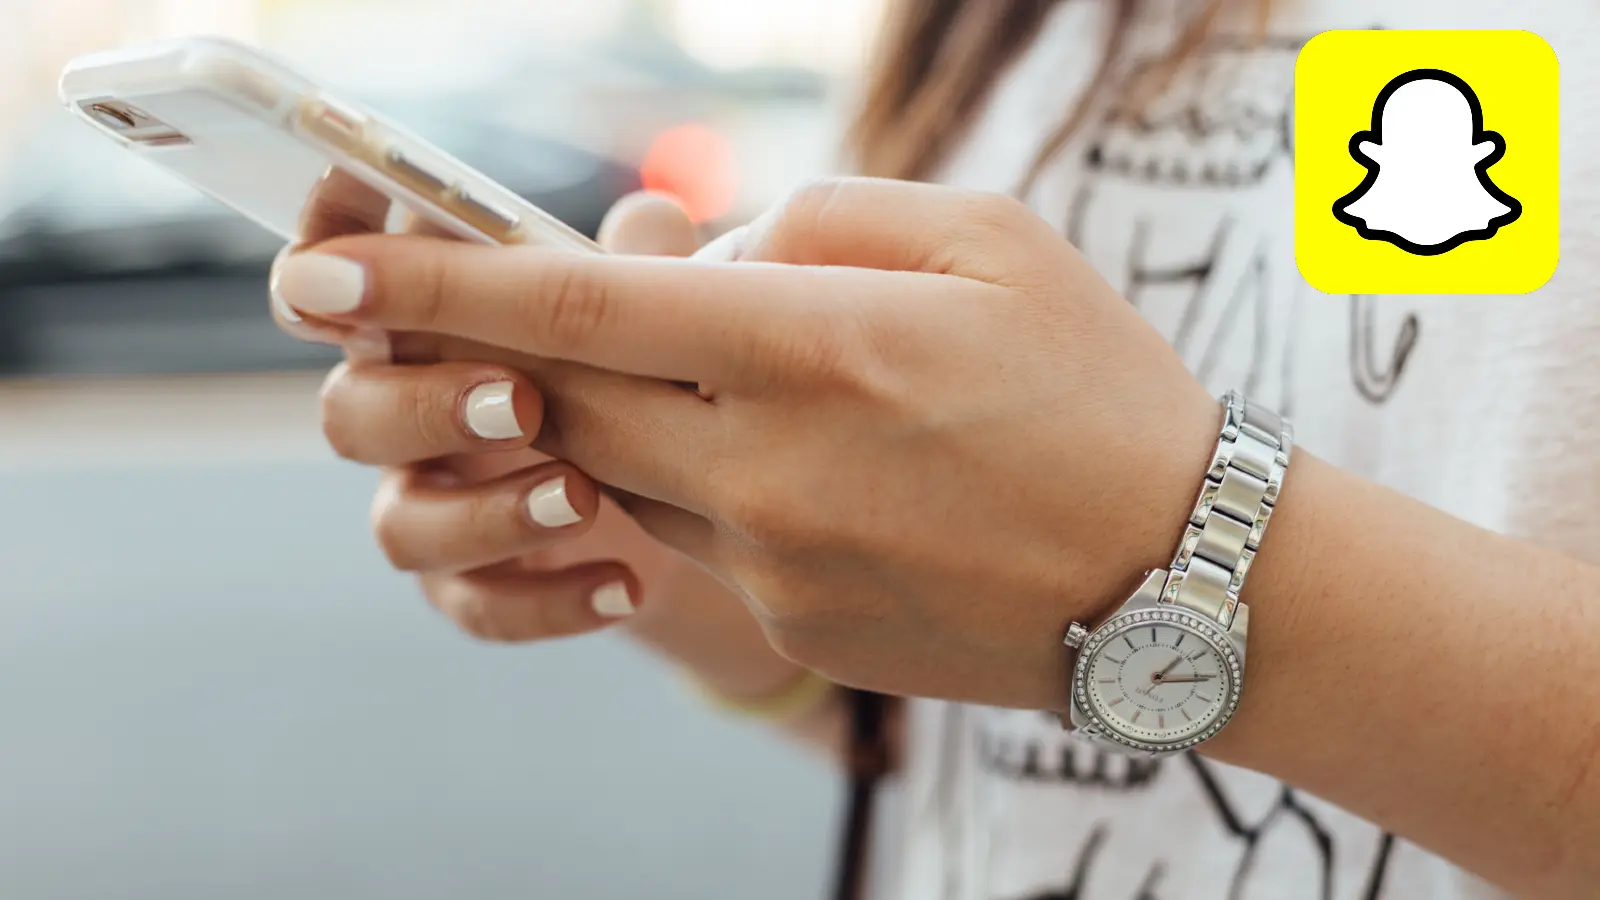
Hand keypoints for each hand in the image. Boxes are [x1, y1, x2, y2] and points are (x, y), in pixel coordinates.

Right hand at [272, 186, 802, 697]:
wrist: (701, 501)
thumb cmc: (650, 368)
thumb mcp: (659, 311)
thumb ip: (643, 264)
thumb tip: (652, 220)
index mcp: (429, 321)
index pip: (339, 283)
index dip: (320, 263)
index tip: (343, 261)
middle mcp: (409, 411)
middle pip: (350, 412)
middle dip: (424, 405)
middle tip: (524, 401)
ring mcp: (435, 504)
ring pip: (400, 525)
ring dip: (485, 513)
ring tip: (585, 498)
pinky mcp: (475, 583)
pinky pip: (475, 605)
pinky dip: (547, 601)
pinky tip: (625, 584)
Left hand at [274, 177, 1219, 710]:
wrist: (1183, 580)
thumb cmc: (1099, 386)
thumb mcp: (986, 239)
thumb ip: (817, 217)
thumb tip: (697, 248)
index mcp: (815, 345)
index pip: (577, 306)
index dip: (435, 285)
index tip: (325, 275)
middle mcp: (770, 464)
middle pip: (566, 398)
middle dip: (510, 350)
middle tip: (503, 312)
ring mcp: (774, 561)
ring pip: (624, 470)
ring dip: (633, 412)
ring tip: (746, 379)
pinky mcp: (790, 624)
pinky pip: (698, 536)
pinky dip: (711, 480)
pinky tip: (818, 466)